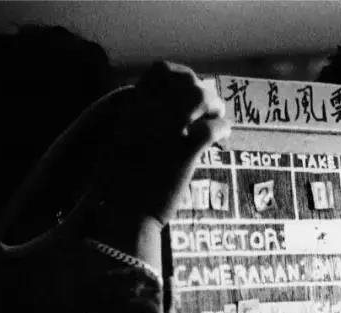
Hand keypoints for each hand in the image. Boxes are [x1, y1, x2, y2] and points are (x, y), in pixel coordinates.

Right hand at [101, 61, 230, 226]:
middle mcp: (150, 111)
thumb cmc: (117, 186)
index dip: (180, 75)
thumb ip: (137, 125)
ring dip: (215, 105)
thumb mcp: (118, 144)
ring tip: (219, 117)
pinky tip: (223, 138)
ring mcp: (168, 129)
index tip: (187, 88)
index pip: (160, 70)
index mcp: (132, 107)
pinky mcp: (185, 150)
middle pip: (186, 80)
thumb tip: (158, 120)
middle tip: (211, 104)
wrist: (119, 213)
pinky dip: (223, 130)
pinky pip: (213, 128)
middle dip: (202, 88)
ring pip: (201, 96)